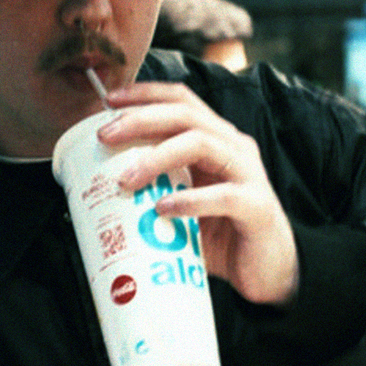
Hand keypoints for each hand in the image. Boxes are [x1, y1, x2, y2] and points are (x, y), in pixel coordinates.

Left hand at [98, 82, 298, 306]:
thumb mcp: (183, 204)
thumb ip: (154, 191)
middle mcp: (234, 148)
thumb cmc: (222, 234)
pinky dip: (189, 200)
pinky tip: (163, 209)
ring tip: (126, 179)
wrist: (268, 271)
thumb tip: (97, 194)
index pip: (182, 101)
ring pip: (201, 144)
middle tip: (105, 136)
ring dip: (158, 157)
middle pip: (185, 115)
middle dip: (141, 119)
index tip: (109, 100)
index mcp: (216, 140)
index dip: (146, 94)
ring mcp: (248, 174)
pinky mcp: (255, 207)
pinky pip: (222, 196)